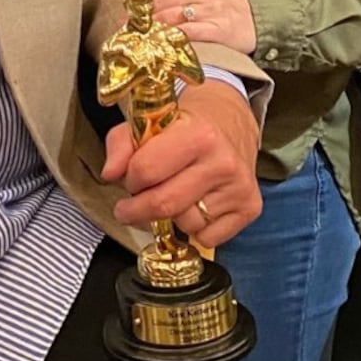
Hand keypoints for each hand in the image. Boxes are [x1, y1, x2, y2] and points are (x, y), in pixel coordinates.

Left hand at [101, 79, 261, 248]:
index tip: (129, 179)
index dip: (130, 179)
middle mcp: (223, 162)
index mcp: (198, 134)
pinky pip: (208, 238)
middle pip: (164, 205)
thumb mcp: (148, 123)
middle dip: (137, 210)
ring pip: (186, 224)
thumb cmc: (184, 125)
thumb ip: (121, 145)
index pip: (147, 170)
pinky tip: (194, 206)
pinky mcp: (250, 208)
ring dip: (169, 218)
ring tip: (169, 196)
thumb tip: (110, 174)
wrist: (230, 122)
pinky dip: (194, 230)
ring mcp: (239, 187)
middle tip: (127, 208)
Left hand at [138, 0, 256, 55]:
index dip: (136, 1)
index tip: (126, 14)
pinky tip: (160, 46)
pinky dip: (170, 40)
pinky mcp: (218, 28)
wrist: (259, 17)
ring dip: (150, 31)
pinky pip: (187, 34)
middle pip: (159, 3)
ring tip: (138, 41)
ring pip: (169, 18)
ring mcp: (211, 7)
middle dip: (139, 20)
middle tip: (127, 33)